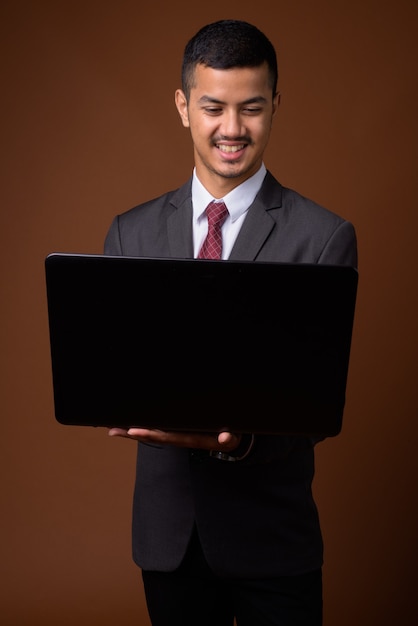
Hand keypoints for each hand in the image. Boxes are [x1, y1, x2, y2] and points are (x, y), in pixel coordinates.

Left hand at [108, 427, 240, 451]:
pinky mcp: (177, 430)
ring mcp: (177, 434)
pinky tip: (128, 426)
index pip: (167, 436)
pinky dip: (144, 427)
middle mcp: (180, 438)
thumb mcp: (232, 437)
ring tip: (114, 429)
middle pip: (153, 436)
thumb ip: (228, 437)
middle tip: (114, 430)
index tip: (134, 430)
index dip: (151, 433)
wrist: (230, 440)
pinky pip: (157, 429)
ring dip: (133, 432)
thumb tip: (227, 438)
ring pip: (152, 434)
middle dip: (134, 433)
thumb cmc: (230, 435)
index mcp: (191, 439)